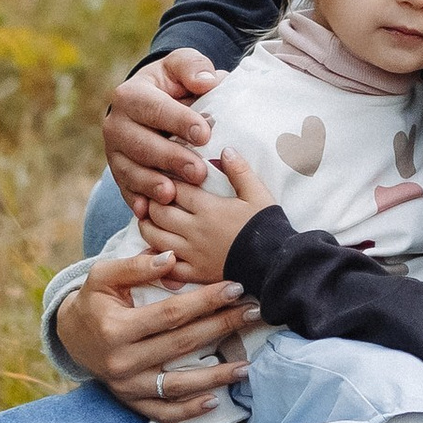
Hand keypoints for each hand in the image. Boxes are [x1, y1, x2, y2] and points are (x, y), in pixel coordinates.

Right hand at [52, 249, 257, 422]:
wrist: (70, 336)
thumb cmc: (93, 300)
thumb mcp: (103, 276)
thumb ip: (135, 267)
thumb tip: (170, 260)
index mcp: (116, 328)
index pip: (171, 314)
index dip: (205, 301)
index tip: (235, 287)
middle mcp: (122, 361)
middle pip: (182, 345)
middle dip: (222, 327)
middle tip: (254, 314)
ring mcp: (128, 386)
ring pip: (178, 384)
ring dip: (216, 376)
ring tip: (246, 365)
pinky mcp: (131, 402)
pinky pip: (164, 412)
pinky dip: (189, 410)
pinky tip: (216, 400)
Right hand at [103, 49, 223, 206]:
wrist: (151, 101)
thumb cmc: (172, 83)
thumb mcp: (182, 65)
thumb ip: (193, 68)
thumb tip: (206, 81)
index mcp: (131, 95)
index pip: (155, 109)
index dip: (179, 122)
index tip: (204, 134)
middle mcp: (116, 124)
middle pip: (142, 145)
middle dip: (170, 159)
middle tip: (198, 172)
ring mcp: (113, 152)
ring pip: (130, 170)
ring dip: (151, 184)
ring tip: (172, 194)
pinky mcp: (117, 173)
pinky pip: (125, 189)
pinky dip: (135, 201)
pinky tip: (147, 212)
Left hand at [144, 152, 277, 285]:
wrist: (275, 264)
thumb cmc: (266, 226)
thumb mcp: (257, 193)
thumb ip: (240, 170)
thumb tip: (225, 149)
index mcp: (208, 208)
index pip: (174, 189)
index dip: (164, 180)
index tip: (161, 175)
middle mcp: (194, 230)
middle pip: (159, 212)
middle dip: (151, 202)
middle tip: (151, 196)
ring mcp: (192, 254)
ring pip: (156, 238)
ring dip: (148, 226)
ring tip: (149, 218)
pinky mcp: (196, 273)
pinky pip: (168, 267)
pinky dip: (157, 258)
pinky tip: (156, 251)